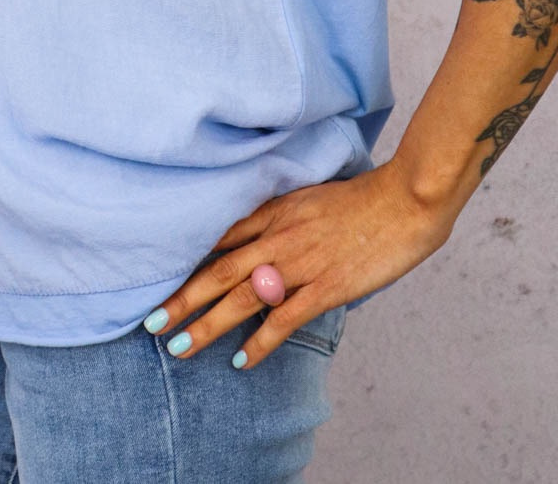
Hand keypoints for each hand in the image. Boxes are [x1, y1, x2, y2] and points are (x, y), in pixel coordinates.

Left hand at [143, 160, 456, 370]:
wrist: (405, 198)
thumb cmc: (364, 198)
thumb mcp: (311, 196)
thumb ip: (283, 217)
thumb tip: (263, 239)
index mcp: (275, 209)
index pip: (219, 236)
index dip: (187, 260)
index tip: (158, 278)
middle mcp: (279, 235)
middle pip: (219, 269)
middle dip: (183, 298)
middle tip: (151, 322)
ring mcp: (301, 262)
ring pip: (242, 297)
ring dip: (208, 325)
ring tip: (180, 347)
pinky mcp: (326, 286)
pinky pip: (284, 318)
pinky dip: (260, 341)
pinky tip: (242, 360)